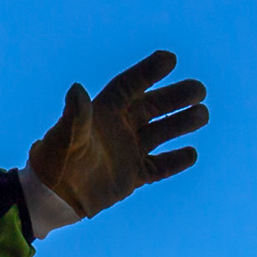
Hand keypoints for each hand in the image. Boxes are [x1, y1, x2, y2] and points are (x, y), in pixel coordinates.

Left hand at [26, 51, 208, 219]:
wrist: (53, 198)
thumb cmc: (54, 162)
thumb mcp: (64, 137)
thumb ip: (75, 115)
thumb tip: (76, 89)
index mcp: (103, 111)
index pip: (130, 85)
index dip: (148, 71)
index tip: (170, 58)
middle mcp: (120, 127)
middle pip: (153, 106)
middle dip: (176, 97)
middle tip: (200, 90)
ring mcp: (128, 151)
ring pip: (161, 133)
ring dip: (181, 123)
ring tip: (202, 115)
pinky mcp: (133, 175)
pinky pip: (159, 166)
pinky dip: (175, 161)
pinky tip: (191, 153)